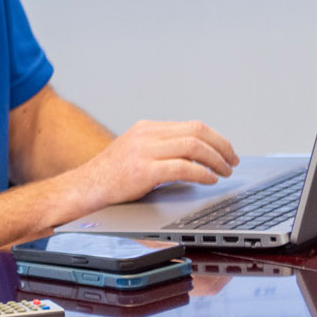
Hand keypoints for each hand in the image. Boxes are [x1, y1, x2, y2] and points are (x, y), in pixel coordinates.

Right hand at [69, 120, 238, 209]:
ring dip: (215, 160)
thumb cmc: (111, 178)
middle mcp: (146, 135)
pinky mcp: (142, 170)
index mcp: (147, 128)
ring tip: (223, 172)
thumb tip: (195, 157)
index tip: (227, 152)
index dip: (216, 138)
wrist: (84, 190)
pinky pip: (183, 167)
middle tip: (232, 162)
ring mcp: (144, 151)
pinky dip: (202, 173)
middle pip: (197, 132)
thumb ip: (161, 150)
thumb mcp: (137, 154)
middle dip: (221, 147)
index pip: (192, 126)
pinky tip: (209, 180)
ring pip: (193, 146)